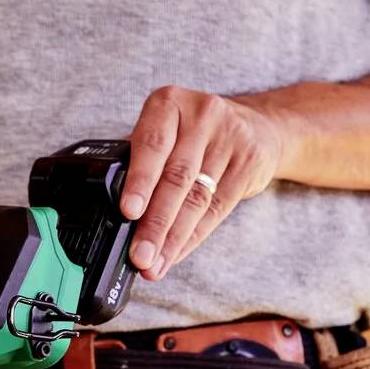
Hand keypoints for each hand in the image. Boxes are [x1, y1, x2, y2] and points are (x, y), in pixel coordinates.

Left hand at [120, 85, 285, 279]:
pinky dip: (192, 237)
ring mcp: (231, 138)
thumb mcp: (166, 129)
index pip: (152, 144)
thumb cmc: (194, 133)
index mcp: (169, 104)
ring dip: (172, 238)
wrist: (259, 126)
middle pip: (176, 178)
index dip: (140, 181)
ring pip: (197, 199)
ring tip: (153, 264)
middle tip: (139, 255)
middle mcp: (202, 115)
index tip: (128, 212)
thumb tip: (110, 210)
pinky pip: (217, 209)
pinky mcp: (250, 163)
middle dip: (155, 222)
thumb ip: (139, 158)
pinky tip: (175, 254)